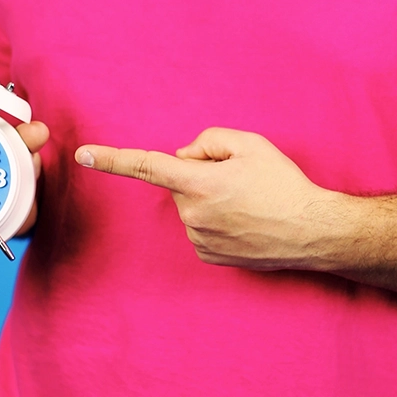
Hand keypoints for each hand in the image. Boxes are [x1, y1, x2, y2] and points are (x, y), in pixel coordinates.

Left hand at [74, 127, 339, 269]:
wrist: (313, 231)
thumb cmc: (284, 184)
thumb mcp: (251, 144)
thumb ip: (209, 140)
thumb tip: (185, 156)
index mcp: (199, 182)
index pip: (147, 165)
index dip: (112, 159)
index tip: (83, 155)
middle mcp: (192, 214)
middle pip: (181, 182)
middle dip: (201, 175)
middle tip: (241, 180)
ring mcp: (199, 239)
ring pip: (191, 206)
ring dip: (211, 199)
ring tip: (250, 203)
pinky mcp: (209, 256)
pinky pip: (202, 227)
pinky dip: (218, 221)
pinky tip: (246, 222)